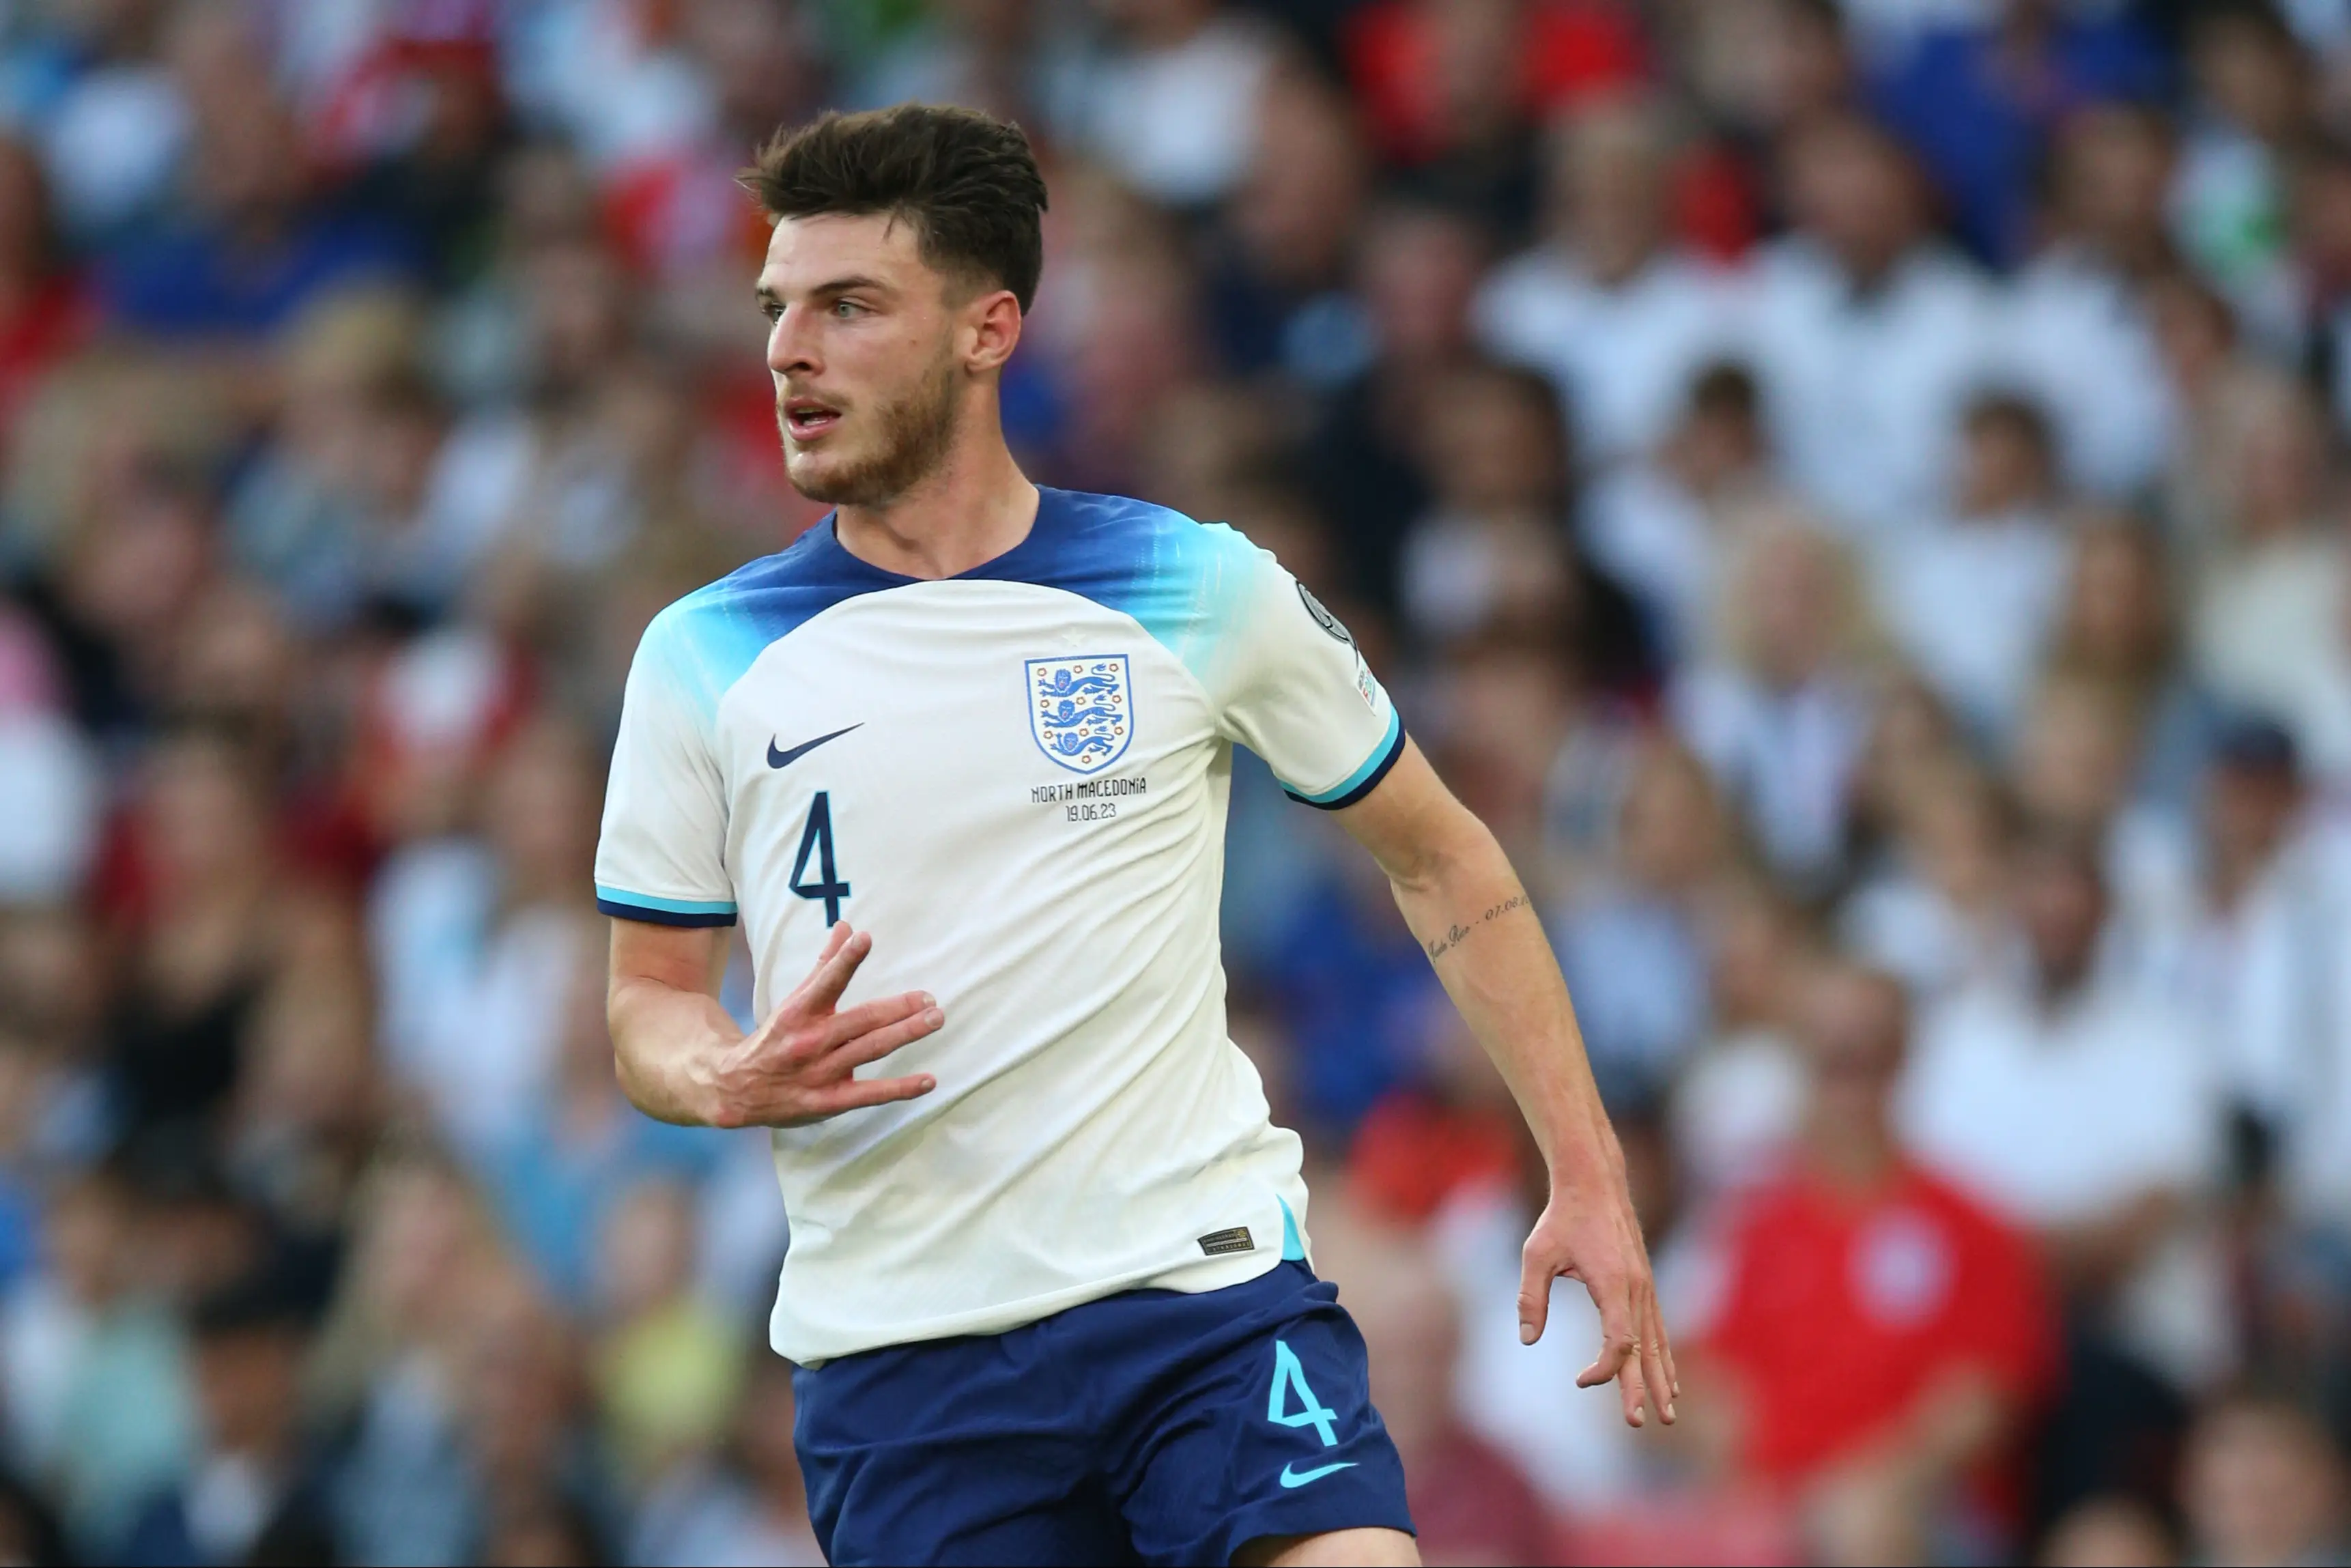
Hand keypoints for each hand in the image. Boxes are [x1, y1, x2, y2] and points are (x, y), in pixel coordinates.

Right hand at [697, 922, 942, 1127]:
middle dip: (898, 1007)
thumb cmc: (776, 1038)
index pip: (825, 981)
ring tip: (934, 1019)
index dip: (845, 960)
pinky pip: (870, 1094)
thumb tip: (847, 927)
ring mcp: (820, 1072)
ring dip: (905, 1034)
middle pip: (861, 1020)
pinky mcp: (829, 1101)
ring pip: (870, 1049)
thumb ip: (824, 965)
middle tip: (930, 998)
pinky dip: (901, 1089)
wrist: (735, 1089)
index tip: (864, 938)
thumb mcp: (794, 1001)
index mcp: (799, 1012)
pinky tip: (928, 1081)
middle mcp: (811, 1040)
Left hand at [1518, 1173, 1676, 1428]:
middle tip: (1638, 1423)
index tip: (1580, 1380)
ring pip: (1657, 1343)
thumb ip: (1530, 1297)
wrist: (1594, 1183)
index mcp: (1613, 1284)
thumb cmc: (1561, 1218)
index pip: (1620, 1342)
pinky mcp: (1645, 1285)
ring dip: (1661, 1379)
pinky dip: (1663, 1356)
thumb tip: (1527, 1340)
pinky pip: (1658, 1329)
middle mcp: (1637, 1289)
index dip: (1604, 1369)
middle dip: (1642, 1390)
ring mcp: (1646, 1288)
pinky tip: (1668, 1378)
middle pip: (1644, 1350)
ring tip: (1667, 1414)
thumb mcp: (1535, 1253)